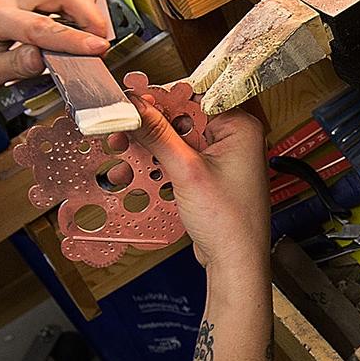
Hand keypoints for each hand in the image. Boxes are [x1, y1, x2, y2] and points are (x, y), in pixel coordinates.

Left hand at [0, 0, 112, 94]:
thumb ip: (14, 66)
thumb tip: (44, 59)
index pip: (41, 26)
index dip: (73, 39)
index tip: (98, 49)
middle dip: (88, 14)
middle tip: (101, 42)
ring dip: (84, 11)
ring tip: (94, 39)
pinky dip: (75, 13)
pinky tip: (79, 34)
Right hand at [129, 102, 270, 275]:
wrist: (234, 263)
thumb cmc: (229, 223)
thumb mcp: (187, 172)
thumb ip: (158, 135)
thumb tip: (136, 107)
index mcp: (239, 127)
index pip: (193, 97)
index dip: (159, 99)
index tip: (130, 101)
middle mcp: (233, 138)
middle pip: (182, 118)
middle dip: (149, 125)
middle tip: (120, 127)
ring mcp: (220, 158)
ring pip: (177, 139)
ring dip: (149, 146)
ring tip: (120, 148)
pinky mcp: (208, 175)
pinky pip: (179, 159)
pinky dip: (158, 162)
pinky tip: (134, 167)